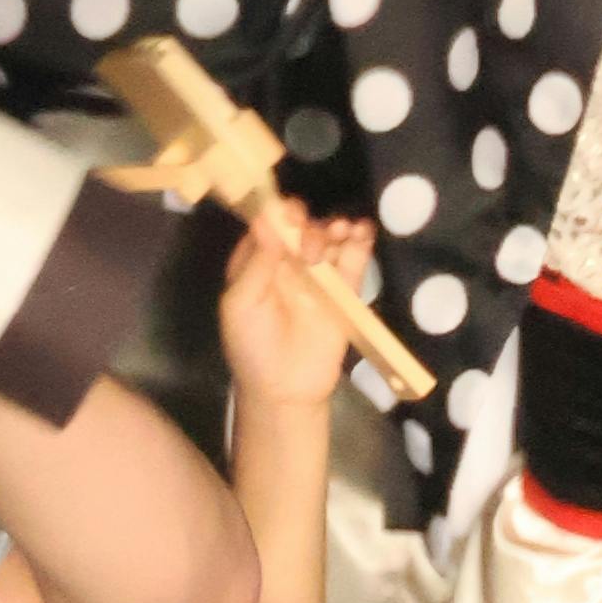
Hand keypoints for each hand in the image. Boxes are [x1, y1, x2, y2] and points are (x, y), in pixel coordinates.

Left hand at [214, 202, 375, 412]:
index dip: (277, 213)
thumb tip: (266, 221)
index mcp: (258, 261)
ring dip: (335, 227)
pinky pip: (355, 256)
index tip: (287, 218)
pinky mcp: (345, 288)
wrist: (285, 389)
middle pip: (302, 225)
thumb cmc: (252, 347)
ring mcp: (318, 273)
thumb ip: (255, 264)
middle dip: (307, 225)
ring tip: (339, 235)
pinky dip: (361, 239)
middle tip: (309, 248)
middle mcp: (288, 261)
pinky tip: (360, 232)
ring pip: (330, 236)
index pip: (268, 224)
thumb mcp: (240, 306)